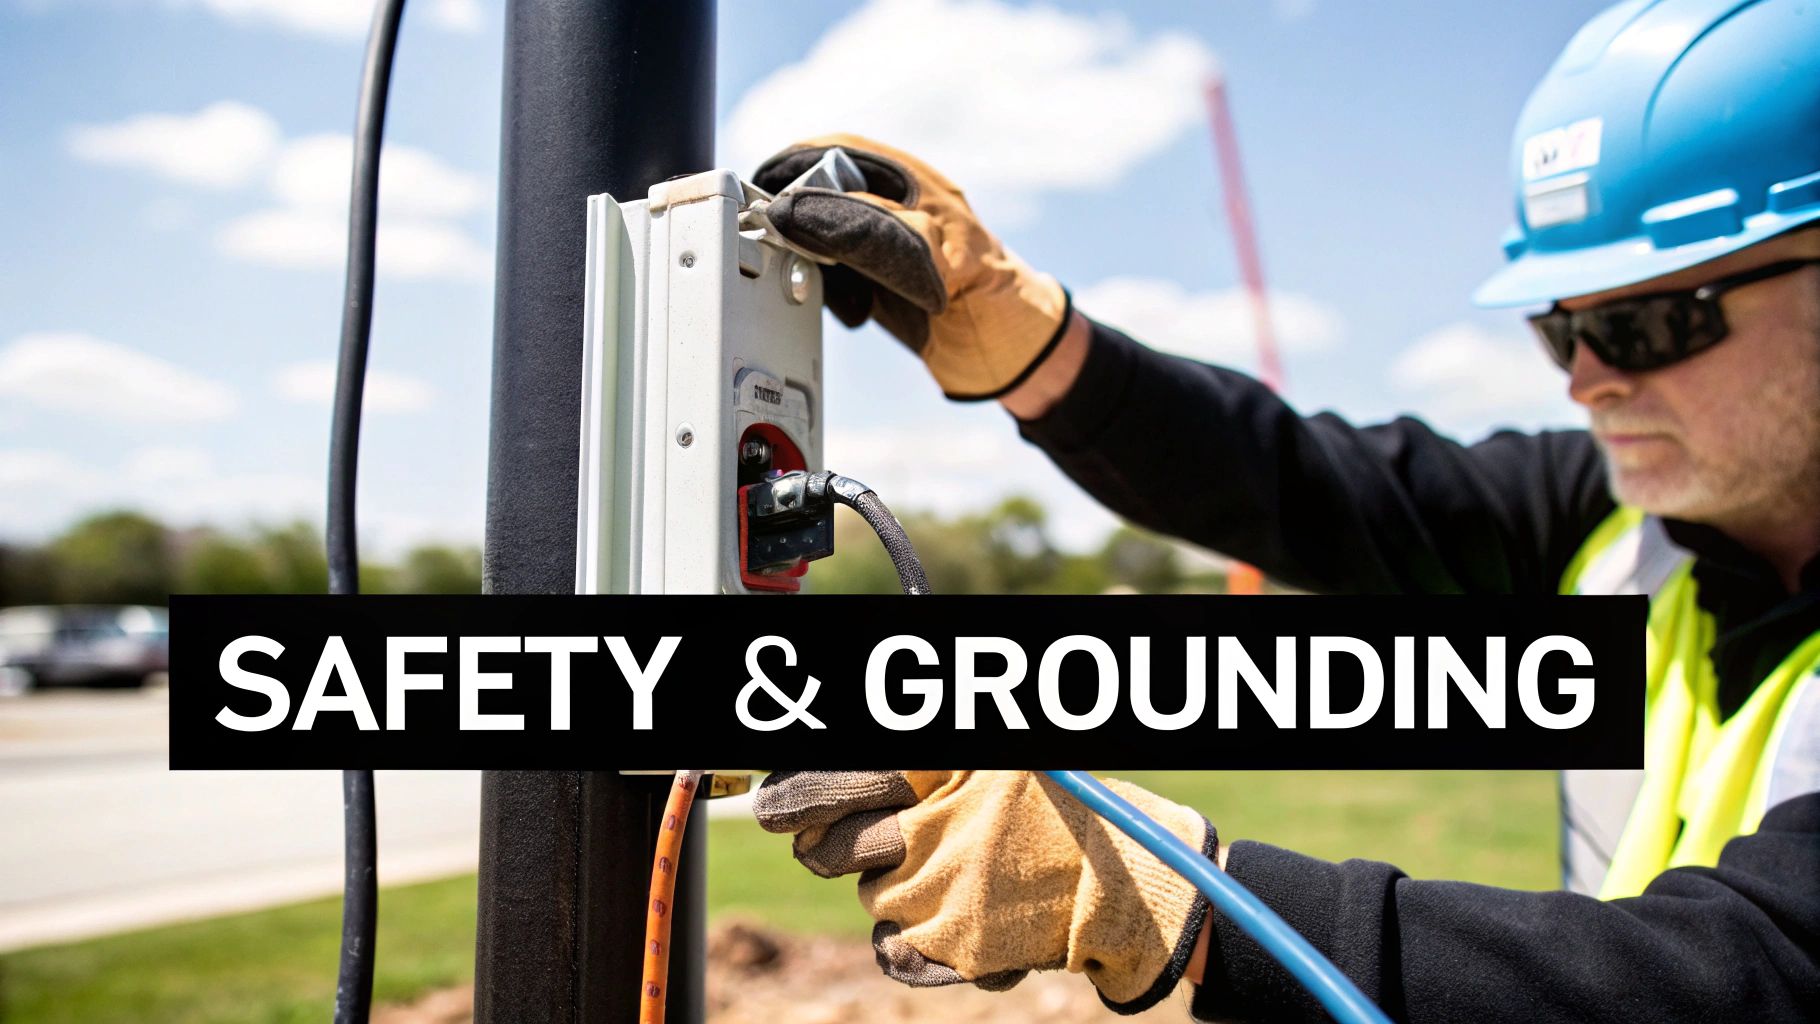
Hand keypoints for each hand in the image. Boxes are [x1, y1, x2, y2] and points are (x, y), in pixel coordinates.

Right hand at [752, 135, 1071, 400]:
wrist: (1020, 360)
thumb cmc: (999, 307)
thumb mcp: (933, 261)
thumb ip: (869, 230)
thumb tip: (800, 210)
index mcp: (915, 183)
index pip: (837, 153)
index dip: (794, 169)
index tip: (765, 198)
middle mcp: (899, 206)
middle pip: (820, 190)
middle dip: (797, 218)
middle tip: (782, 247)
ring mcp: (889, 243)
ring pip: (822, 233)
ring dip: (812, 260)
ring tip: (825, 286)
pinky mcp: (883, 280)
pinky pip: (836, 272)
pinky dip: (830, 291)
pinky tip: (850, 311)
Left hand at [752, 770, 1215, 1013]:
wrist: (1125, 883)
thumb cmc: (1055, 807)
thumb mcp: (989, 760)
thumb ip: (914, 758)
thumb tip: (817, 765)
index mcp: (940, 767)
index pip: (831, 778)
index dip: (790, 795)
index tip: (770, 807)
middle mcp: (934, 825)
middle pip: (828, 848)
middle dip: (823, 848)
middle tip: (829, 845)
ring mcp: (942, 889)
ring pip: (869, 896)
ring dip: (888, 886)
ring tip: (943, 870)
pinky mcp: (956, 944)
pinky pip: (893, 948)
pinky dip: (910, 939)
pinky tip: (949, 914)